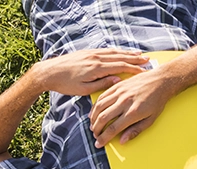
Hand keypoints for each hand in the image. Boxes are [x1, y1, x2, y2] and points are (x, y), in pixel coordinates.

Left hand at [33, 49, 148, 96]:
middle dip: (134, 58)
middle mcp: (96, 58)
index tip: (144, 70)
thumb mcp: (84, 89)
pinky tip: (121, 53)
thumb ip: (101, 84)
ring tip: (138, 55)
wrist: (49, 72)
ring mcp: (91, 53)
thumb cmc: (66, 84)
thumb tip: (116, 80)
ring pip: (113, 52)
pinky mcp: (87, 52)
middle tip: (147, 60)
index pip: (120, 66)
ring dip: (127, 53)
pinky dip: (116, 51)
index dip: (134, 68)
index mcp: (96, 68)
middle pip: (119, 57)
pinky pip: (106, 51)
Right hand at [89, 67, 174, 146]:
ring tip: (93, 126)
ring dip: (94, 118)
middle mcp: (124, 102)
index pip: (113, 128)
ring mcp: (120, 93)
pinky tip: (94, 113)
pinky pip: (102, 96)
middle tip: (95, 136)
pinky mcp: (117, 86)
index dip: (104, 138)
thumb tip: (122, 141)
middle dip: (96, 130)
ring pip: (100, 107)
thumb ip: (136, 130)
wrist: (160, 81)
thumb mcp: (150, 120)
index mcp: (133, 113)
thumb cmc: (157, 101)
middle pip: (103, 118)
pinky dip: (96, 106)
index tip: (99, 144)